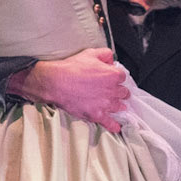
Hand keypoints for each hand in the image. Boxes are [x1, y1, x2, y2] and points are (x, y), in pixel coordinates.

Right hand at [8, 48, 129, 130]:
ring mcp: (105, 104)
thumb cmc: (72, 67)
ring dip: (118, 105)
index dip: (116, 77)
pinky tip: (116, 127)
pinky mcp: (97, 115)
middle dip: (119, 91)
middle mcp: (112, 90)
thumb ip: (105, 54)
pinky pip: (110, 123)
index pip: (123, 77)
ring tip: (116, 106)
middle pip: (123, 92)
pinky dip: (114, 125)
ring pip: (119, 106)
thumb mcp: (90, 53)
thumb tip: (112, 61)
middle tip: (112, 91)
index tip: (112, 78)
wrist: (57, 82)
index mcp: (113, 75)